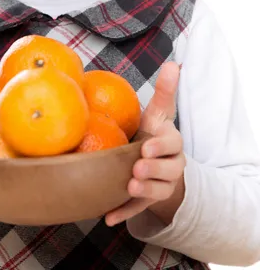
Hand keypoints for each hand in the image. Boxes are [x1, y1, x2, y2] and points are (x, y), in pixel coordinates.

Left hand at [105, 62, 185, 226]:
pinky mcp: (145, 202)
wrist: (155, 165)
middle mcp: (170, 166)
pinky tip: (108, 218)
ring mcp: (160, 186)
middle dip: (153, 168)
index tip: (147, 143)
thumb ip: (165, 91)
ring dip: (144, 191)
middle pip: (168, 170)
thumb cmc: (153, 133)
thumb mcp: (158, 113)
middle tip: (137, 166)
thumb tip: (174, 63)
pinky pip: (136, 210)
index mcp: (172, 143)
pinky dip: (123, 213)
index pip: (172, 143)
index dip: (162, 145)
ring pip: (156, 191)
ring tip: (129, 185)